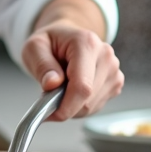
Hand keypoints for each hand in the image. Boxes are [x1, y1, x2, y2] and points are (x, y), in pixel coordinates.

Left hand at [20, 0, 122, 120]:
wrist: (65, 38)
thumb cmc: (50, 42)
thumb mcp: (34, 47)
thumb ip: (42, 65)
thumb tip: (52, 84)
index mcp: (86, 43)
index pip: (82, 86)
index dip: (66, 106)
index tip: (50, 113)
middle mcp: (105, 56)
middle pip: (88, 99)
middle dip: (64, 105)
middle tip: (48, 95)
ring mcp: (113, 70)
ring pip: (91, 107)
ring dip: (72, 106)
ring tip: (60, 88)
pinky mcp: (116, 83)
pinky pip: (96, 107)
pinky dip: (80, 106)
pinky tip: (72, 91)